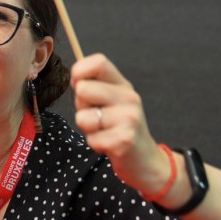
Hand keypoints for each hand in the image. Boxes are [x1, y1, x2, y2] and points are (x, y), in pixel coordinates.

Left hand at [70, 54, 169, 194]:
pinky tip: (108, 144)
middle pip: (83, 89)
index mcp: (123, 85)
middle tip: (96, 116)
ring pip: (82, 117)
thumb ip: (94, 85)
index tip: (78, 84)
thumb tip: (75, 78)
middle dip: (81, 106)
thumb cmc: (119, 126)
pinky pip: (91, 139)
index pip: (98, 62)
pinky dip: (95, 144)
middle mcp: (129, 98)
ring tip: (103, 130)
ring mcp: (128, 119)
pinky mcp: (124, 141)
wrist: (145, 159)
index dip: (80, 70)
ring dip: (87, 128)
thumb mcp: (112, 100)